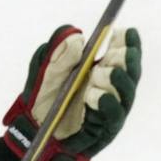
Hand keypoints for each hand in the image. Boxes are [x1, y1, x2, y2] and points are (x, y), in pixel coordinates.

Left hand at [1, 24, 141, 160]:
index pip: (122, 55)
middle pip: (130, 74)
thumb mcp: (45, 71)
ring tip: (101, 72)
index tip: (125, 30)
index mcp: (101, 72)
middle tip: (120, 49)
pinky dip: (106, 104)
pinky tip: (94, 94)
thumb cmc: (43, 98)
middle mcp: (111, 90)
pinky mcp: (104, 131)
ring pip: (125, 95)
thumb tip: (76, 36)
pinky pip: (112, 117)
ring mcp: (110, 111)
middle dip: (128, 60)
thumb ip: (57, 52)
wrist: (30, 129)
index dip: (128, 42)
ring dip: (116, 80)